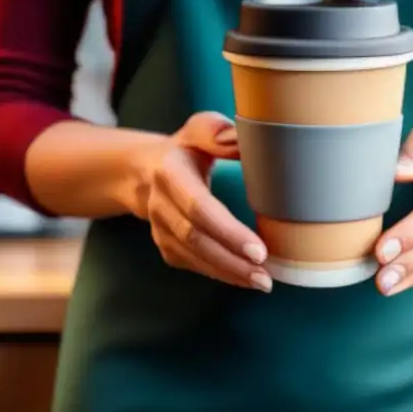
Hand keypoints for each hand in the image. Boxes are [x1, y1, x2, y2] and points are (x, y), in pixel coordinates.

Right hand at [142, 112, 272, 291]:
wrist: (146, 170)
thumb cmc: (187, 148)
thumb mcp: (200, 129)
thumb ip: (220, 134)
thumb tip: (254, 141)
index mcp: (170, 172)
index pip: (199, 207)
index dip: (227, 231)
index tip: (258, 249)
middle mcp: (159, 204)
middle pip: (196, 239)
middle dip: (232, 260)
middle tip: (266, 274)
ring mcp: (160, 229)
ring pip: (194, 258)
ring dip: (229, 273)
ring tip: (263, 281)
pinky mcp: (166, 246)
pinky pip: (194, 265)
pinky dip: (221, 274)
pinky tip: (246, 278)